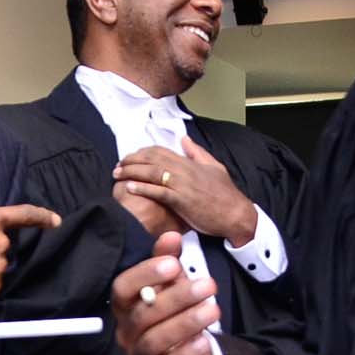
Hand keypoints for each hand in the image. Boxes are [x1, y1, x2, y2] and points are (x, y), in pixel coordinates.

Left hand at [112, 139, 258, 244]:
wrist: (236, 214)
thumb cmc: (226, 194)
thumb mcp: (214, 166)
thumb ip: (197, 152)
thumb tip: (184, 139)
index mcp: (189, 162)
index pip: (160, 151)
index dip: (142, 153)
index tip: (130, 157)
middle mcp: (184, 170)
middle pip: (151, 159)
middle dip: (131, 161)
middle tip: (118, 166)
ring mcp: (182, 185)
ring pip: (152, 173)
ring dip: (132, 172)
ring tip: (118, 175)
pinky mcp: (182, 201)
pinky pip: (158, 192)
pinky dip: (143, 188)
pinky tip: (130, 188)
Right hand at [112, 233, 218, 354]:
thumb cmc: (174, 314)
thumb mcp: (171, 285)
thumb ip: (168, 261)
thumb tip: (172, 235)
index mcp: (125, 306)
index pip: (122, 289)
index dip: (144, 275)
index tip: (173, 264)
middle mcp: (127, 332)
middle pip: (143, 315)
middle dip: (176, 298)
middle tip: (208, 285)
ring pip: (155, 341)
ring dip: (185, 324)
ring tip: (213, 310)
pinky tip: (205, 341)